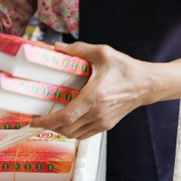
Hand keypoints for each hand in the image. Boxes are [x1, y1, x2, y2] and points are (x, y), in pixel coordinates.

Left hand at [30, 41, 150, 139]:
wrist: (146, 85)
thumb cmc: (126, 69)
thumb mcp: (103, 53)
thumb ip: (79, 49)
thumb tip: (58, 47)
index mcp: (94, 97)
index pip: (65, 117)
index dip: (47, 121)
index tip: (34, 119)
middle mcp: (97, 113)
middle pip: (67, 129)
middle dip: (49, 126)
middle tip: (37, 118)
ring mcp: (102, 121)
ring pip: (75, 134)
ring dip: (60, 130)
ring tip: (50, 120)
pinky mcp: (107, 125)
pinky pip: (85, 134)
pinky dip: (73, 131)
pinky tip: (67, 123)